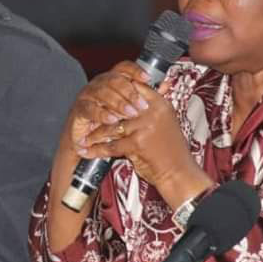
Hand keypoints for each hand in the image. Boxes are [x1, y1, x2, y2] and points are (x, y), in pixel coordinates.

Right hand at [65, 61, 151, 145]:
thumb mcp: (131, 110)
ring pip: (103, 92)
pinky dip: (102, 113)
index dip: (135, 71)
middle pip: (114, 79)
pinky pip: (90, 108)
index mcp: (112, 80)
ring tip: (130, 113)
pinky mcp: (79, 109)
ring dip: (118, 103)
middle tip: (142, 105)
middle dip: (130, 92)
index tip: (147, 78)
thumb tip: (166, 85)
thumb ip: (146, 96)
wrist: (89, 142)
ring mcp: (87, 95)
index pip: (123, 68)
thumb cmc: (111, 123)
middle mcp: (99, 84)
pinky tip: (112, 119)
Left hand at [72, 65, 211, 207]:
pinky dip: (97, 150)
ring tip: (83, 138)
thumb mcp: (164, 122)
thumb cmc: (171, 150)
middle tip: (85, 118)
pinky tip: (88, 151)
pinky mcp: (138, 143)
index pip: (132, 88)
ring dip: (94, 134)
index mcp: (159, 104)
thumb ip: (149, 109)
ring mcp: (145, 126)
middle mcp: (152, 111)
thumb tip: (128, 98)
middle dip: (99, 114)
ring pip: (111, 126)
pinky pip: (112, 145)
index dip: (114, 93)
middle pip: (118, 106)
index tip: (100, 98)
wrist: (179, 173)